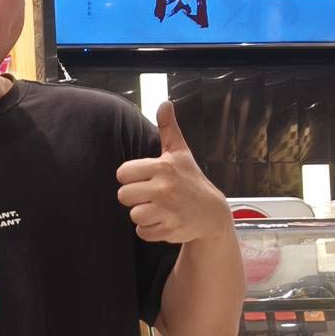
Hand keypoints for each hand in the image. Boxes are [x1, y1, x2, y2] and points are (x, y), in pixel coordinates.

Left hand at [115, 101, 228, 244]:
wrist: (212, 213)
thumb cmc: (190, 180)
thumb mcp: (180, 152)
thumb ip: (168, 128)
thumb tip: (165, 102)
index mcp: (163, 167)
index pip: (122, 173)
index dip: (131, 177)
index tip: (145, 178)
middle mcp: (165, 188)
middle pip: (123, 196)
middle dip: (135, 197)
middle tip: (153, 195)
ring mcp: (168, 211)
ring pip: (133, 215)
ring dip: (143, 214)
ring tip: (160, 208)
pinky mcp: (169, 230)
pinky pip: (142, 232)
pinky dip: (150, 230)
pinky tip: (165, 221)